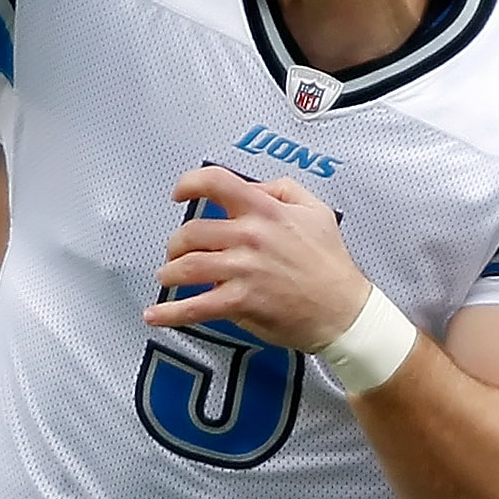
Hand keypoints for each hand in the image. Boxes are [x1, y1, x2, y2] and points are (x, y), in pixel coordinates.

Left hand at [145, 165, 370, 350]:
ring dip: (169, 273)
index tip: (179, 193)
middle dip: (176, 243)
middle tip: (176, 252)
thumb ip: (282, 190)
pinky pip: (195, 306)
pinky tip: (154, 316)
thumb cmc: (331, 263)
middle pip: (191, 231)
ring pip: (187, 267)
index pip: (217, 183)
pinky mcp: (240, 302)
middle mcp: (250, 236)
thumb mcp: (316, 210)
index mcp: (265, 210)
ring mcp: (243, 270)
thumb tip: (252, 188)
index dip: (189, 183)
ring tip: (167, 277)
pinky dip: (170, 313)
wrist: (344, 310)